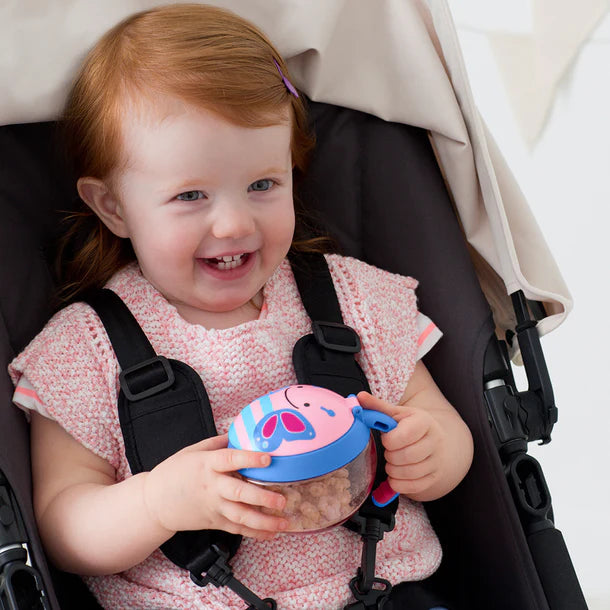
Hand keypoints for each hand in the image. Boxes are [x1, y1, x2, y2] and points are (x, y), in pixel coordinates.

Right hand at [143, 434, 287, 539]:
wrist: (154, 502)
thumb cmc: (174, 472)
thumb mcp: (193, 451)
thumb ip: (218, 442)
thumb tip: (239, 432)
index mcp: (207, 465)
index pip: (229, 459)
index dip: (249, 459)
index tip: (267, 458)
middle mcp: (212, 487)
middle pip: (239, 493)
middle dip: (262, 498)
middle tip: (282, 500)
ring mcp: (213, 507)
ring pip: (241, 516)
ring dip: (264, 521)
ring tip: (284, 521)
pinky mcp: (214, 522)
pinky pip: (237, 529)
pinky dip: (255, 533)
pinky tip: (272, 532)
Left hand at [357, 391, 447, 499]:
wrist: (435, 440)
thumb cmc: (412, 426)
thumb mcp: (397, 414)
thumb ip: (377, 407)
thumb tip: (359, 397)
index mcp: (424, 422)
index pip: (405, 435)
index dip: (389, 440)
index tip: (386, 438)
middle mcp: (435, 441)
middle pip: (406, 456)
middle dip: (390, 456)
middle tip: (388, 451)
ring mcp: (436, 461)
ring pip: (409, 473)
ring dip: (393, 470)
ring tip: (391, 462)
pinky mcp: (434, 477)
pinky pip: (413, 486)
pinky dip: (399, 483)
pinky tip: (396, 474)